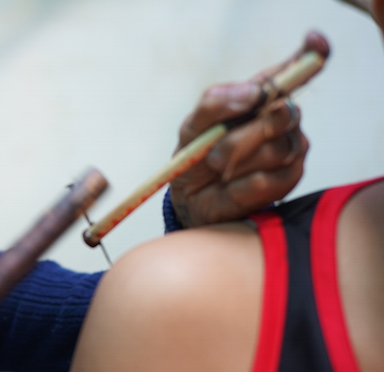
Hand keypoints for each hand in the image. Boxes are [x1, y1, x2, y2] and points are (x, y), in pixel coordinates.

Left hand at [169, 32, 329, 227]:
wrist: (189, 197)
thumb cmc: (195, 155)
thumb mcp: (192, 126)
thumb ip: (214, 103)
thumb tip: (253, 92)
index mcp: (263, 96)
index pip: (296, 70)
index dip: (310, 54)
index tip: (315, 41)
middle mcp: (284, 118)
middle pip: (280, 115)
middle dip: (239, 136)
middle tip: (213, 151)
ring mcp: (291, 149)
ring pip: (272, 151)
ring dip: (234, 163)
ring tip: (217, 168)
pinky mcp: (288, 181)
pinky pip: (266, 180)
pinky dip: (238, 186)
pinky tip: (229, 186)